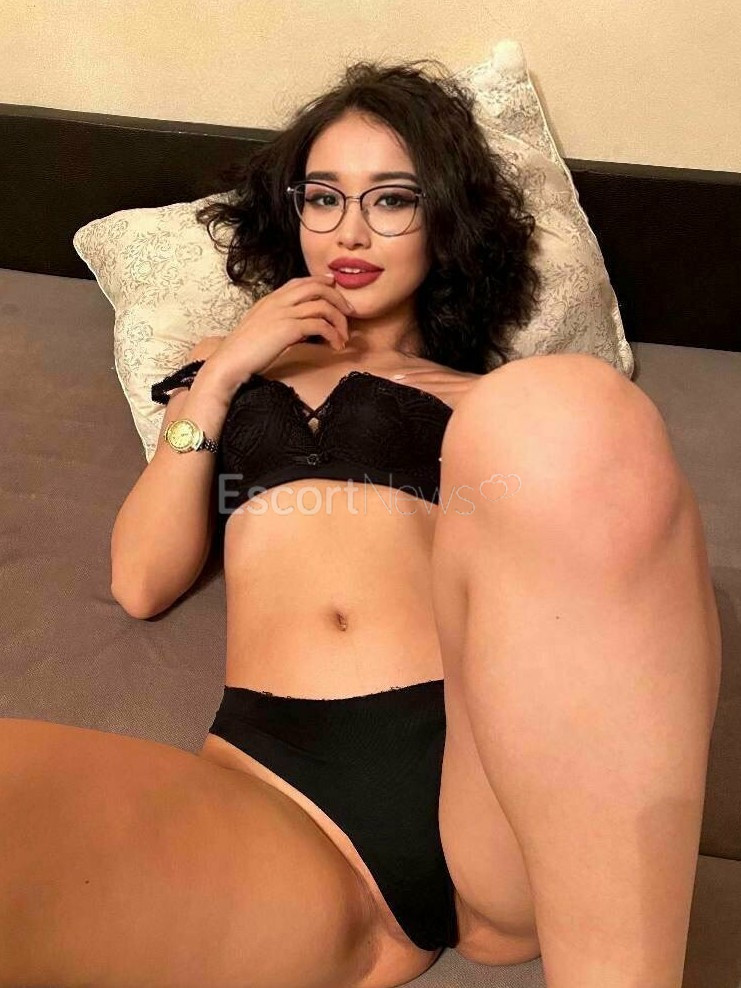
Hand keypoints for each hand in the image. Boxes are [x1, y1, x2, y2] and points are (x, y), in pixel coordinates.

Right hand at [201, 274, 353, 394]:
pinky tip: (335, 346)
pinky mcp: (288, 329)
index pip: (301, 281)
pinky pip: (320, 325)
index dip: (321, 282)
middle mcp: (278, 301)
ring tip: (344, 337)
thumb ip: (278, 321)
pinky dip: (333, 334)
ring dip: (339, 321)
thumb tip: (299, 326)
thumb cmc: (244, 351)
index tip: (335, 289)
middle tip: (349, 313)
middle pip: (316, 287)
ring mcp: (283, 313)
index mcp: (271, 299)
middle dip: (338, 298)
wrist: (230, 361)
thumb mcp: (261, 328)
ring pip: (322, 305)